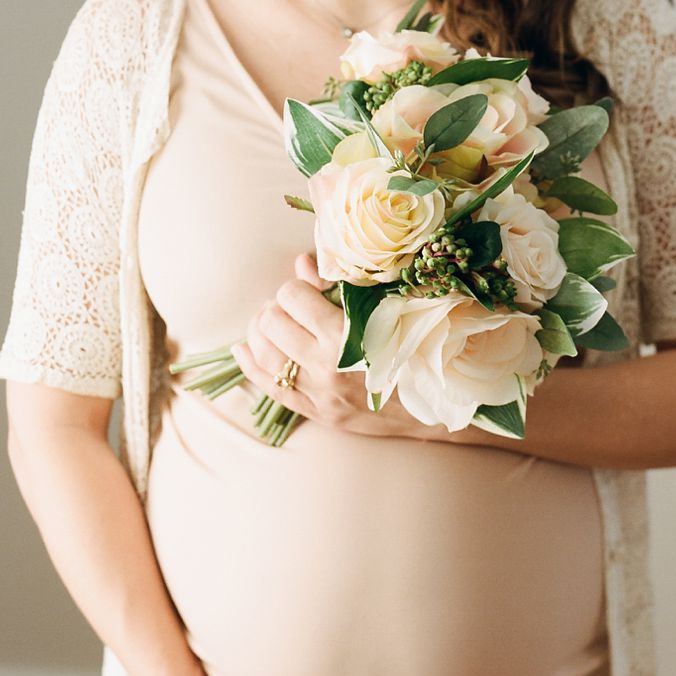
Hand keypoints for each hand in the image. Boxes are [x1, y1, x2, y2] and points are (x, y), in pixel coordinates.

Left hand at [230, 253, 424, 438]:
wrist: (432, 409)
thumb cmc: (415, 352)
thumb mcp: (386, 313)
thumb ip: (341, 288)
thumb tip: (301, 263)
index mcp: (346, 337)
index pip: (294, 297)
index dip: (296, 287)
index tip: (306, 289)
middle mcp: (324, 367)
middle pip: (272, 322)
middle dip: (275, 307)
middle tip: (288, 306)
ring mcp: (316, 393)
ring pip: (263, 354)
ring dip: (259, 331)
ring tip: (270, 322)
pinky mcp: (313, 411)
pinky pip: (267, 386)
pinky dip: (250, 364)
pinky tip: (243, 348)